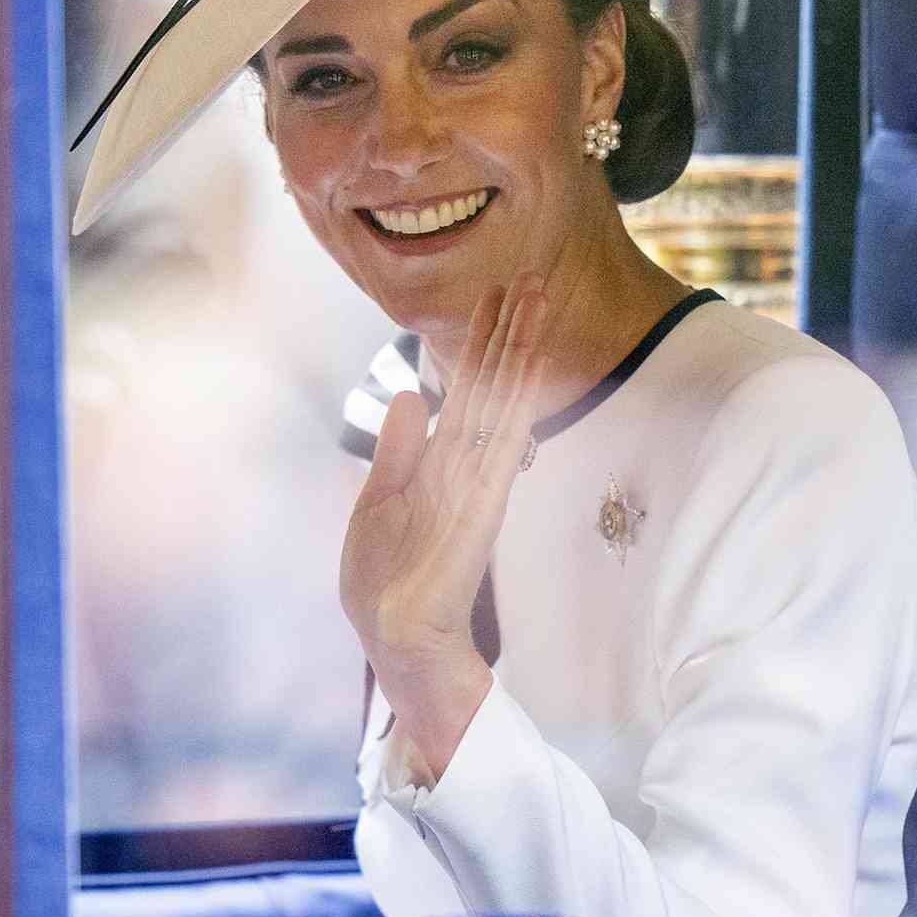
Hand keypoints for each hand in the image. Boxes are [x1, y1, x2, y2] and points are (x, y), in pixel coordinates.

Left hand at [341, 274, 545, 772]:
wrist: (396, 642)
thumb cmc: (388, 583)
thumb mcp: (379, 504)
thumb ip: (398, 451)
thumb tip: (410, 394)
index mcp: (443, 463)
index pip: (470, 389)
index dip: (484, 340)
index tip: (497, 291)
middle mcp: (468, 467)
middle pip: (495, 384)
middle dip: (512, 330)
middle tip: (532, 273)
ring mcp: (476, 485)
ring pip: (503, 403)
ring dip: (519, 350)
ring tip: (536, 300)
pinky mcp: (477, 510)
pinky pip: (499, 446)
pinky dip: (514, 405)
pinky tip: (526, 368)